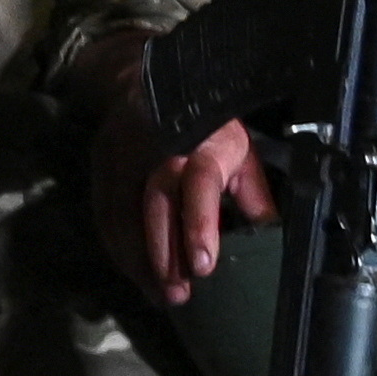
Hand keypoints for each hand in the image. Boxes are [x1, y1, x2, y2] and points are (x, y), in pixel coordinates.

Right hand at [94, 98, 275, 311]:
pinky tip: (135, 272)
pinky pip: (105, 214)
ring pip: (125, 214)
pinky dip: (118, 248)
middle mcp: (158, 146)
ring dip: (139, 260)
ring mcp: (124, 154)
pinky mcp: (102, 164)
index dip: (200, 224)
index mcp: (202, 141)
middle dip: (164, 255)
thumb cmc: (207, 124)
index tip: (203, 266)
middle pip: (156, 205)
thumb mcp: (239, 152)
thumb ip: (253, 196)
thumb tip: (274, 240)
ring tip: (157, 294)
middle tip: (177, 295)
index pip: (199, 182)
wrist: (152, 80)